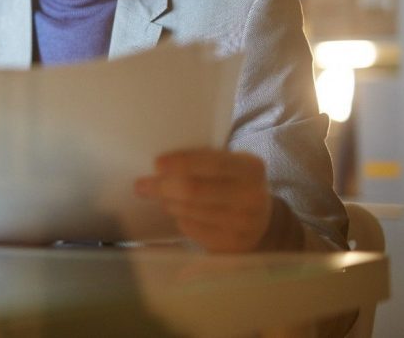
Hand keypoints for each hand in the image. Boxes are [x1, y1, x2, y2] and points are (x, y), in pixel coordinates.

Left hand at [134, 148, 271, 252]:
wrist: (262, 222)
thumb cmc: (234, 184)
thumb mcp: (230, 165)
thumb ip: (203, 160)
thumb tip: (159, 165)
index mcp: (250, 168)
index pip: (213, 163)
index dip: (182, 163)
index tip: (157, 164)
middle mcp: (251, 196)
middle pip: (195, 190)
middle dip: (163, 187)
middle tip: (141, 185)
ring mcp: (243, 224)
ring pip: (190, 211)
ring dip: (168, 203)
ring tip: (162, 197)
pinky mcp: (231, 244)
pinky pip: (192, 229)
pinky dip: (180, 219)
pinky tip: (180, 213)